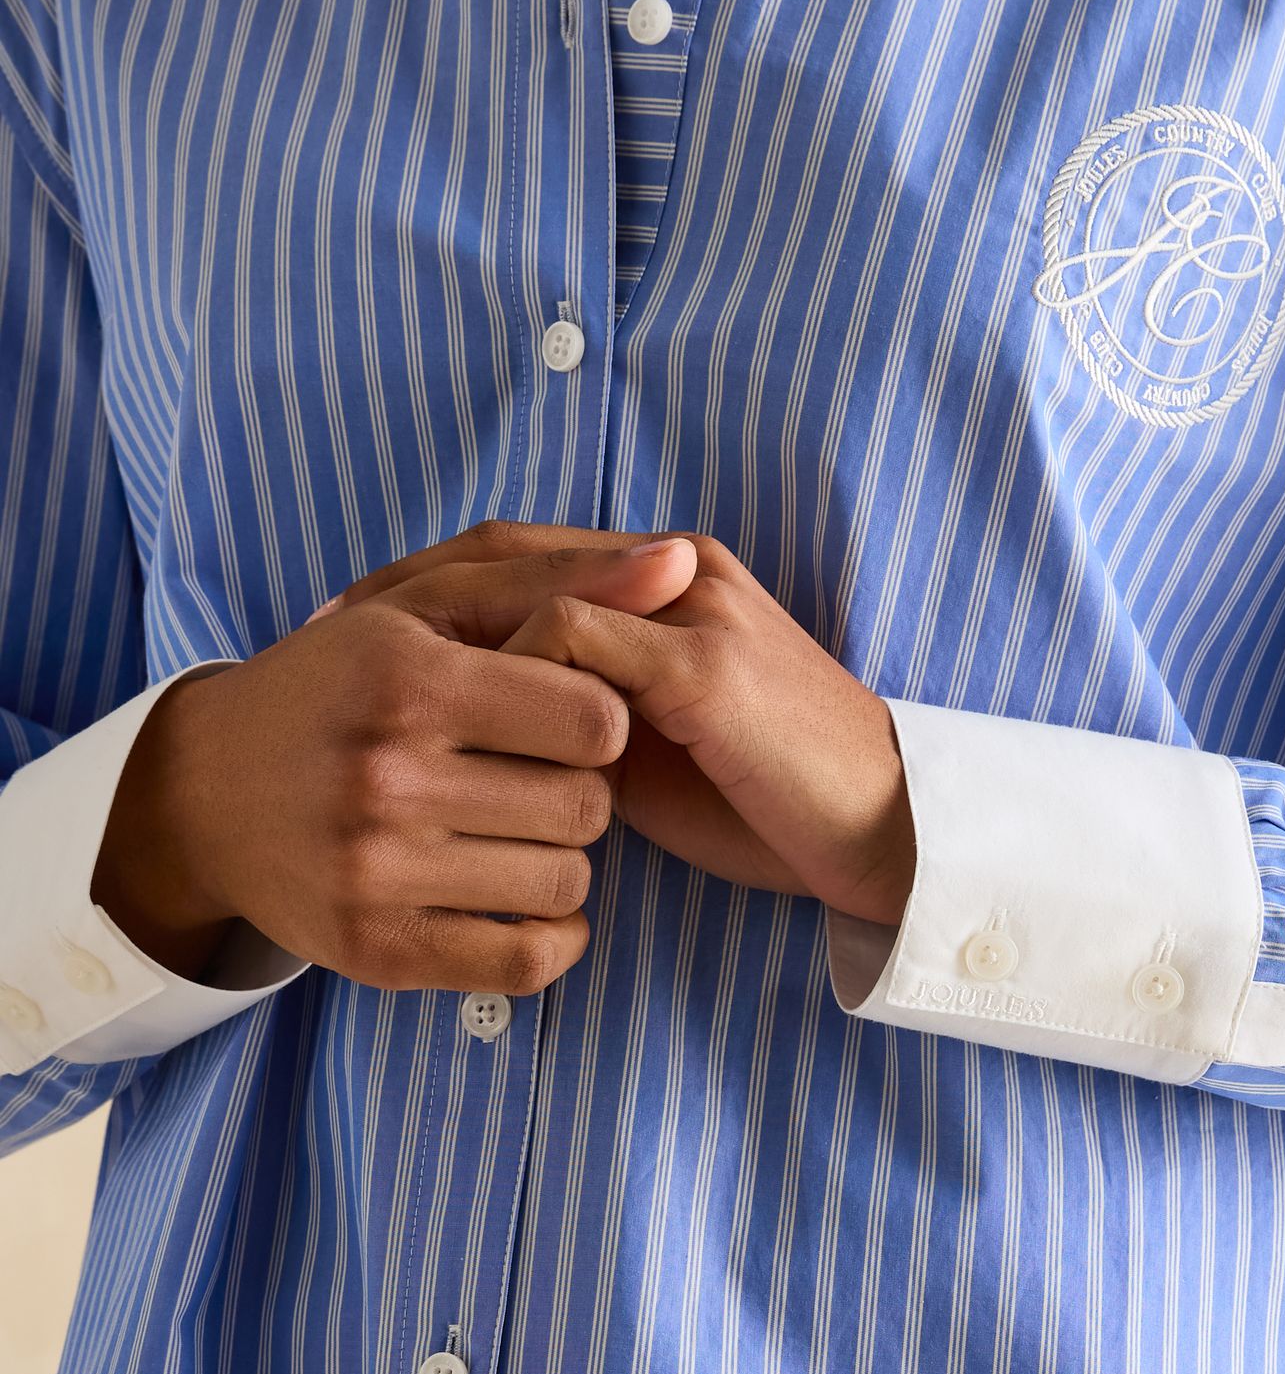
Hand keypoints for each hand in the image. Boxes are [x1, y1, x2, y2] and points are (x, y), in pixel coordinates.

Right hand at [91, 534, 699, 994]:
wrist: (201, 791)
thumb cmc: (339, 679)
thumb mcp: (431, 603)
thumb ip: (561, 580)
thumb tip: (682, 558)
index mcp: (411, 680)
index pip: (594, 719)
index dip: (602, 715)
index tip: (568, 713)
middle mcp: (388, 777)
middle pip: (587, 805)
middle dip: (584, 788)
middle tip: (538, 774)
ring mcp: (376, 872)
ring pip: (568, 883)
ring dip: (564, 857)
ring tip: (518, 826)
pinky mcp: (373, 951)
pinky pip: (525, 960)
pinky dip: (550, 935)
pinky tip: (523, 895)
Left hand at [332, 521, 917, 925]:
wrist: (880, 823)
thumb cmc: (767, 794)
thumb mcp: (653, 743)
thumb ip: (579, 712)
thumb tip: (484, 728)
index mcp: (666, 579)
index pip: (518, 552)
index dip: (421, 586)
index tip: (335, 630)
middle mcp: (675, 571)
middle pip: (505, 551)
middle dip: (402, 593)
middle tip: (314, 636)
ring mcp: (690, 610)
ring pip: (530, 584)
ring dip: (436, 628)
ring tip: (354, 674)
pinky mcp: (701, 667)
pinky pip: (574, 642)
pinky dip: (503, 673)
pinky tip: (443, 717)